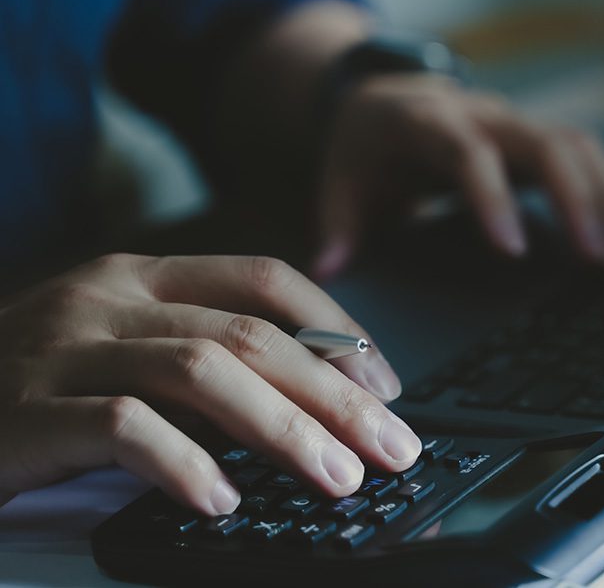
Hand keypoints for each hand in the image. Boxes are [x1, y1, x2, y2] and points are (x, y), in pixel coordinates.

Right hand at [0, 254, 419, 515]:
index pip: (263, 278)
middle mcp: (108, 299)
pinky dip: (184, 464)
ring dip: (283, 428)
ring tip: (336, 478)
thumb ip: (203, 361)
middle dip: (335, 396)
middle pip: (250, 335)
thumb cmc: (32, 387)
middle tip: (391, 447)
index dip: (337, 329)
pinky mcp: (26, 410)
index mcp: (141, 277)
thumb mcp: (122, 350)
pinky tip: (223, 501)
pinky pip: (123, 428)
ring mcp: (64, 349)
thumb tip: (317, 408)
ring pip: (201, 372)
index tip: (385, 386)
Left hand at [311, 73, 603, 278]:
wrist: (386, 100)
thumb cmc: (367, 148)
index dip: (494, 198)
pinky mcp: (537, 134)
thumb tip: (331, 271)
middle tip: (597, 257)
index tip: (514, 250)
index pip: (470, 154)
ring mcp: (517, 121)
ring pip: (577, 143)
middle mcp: (483, 115)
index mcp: (430, 123)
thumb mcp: (339, 182)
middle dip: (578, 200)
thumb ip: (338, 227)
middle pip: (545, 143)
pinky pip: (587, 150)